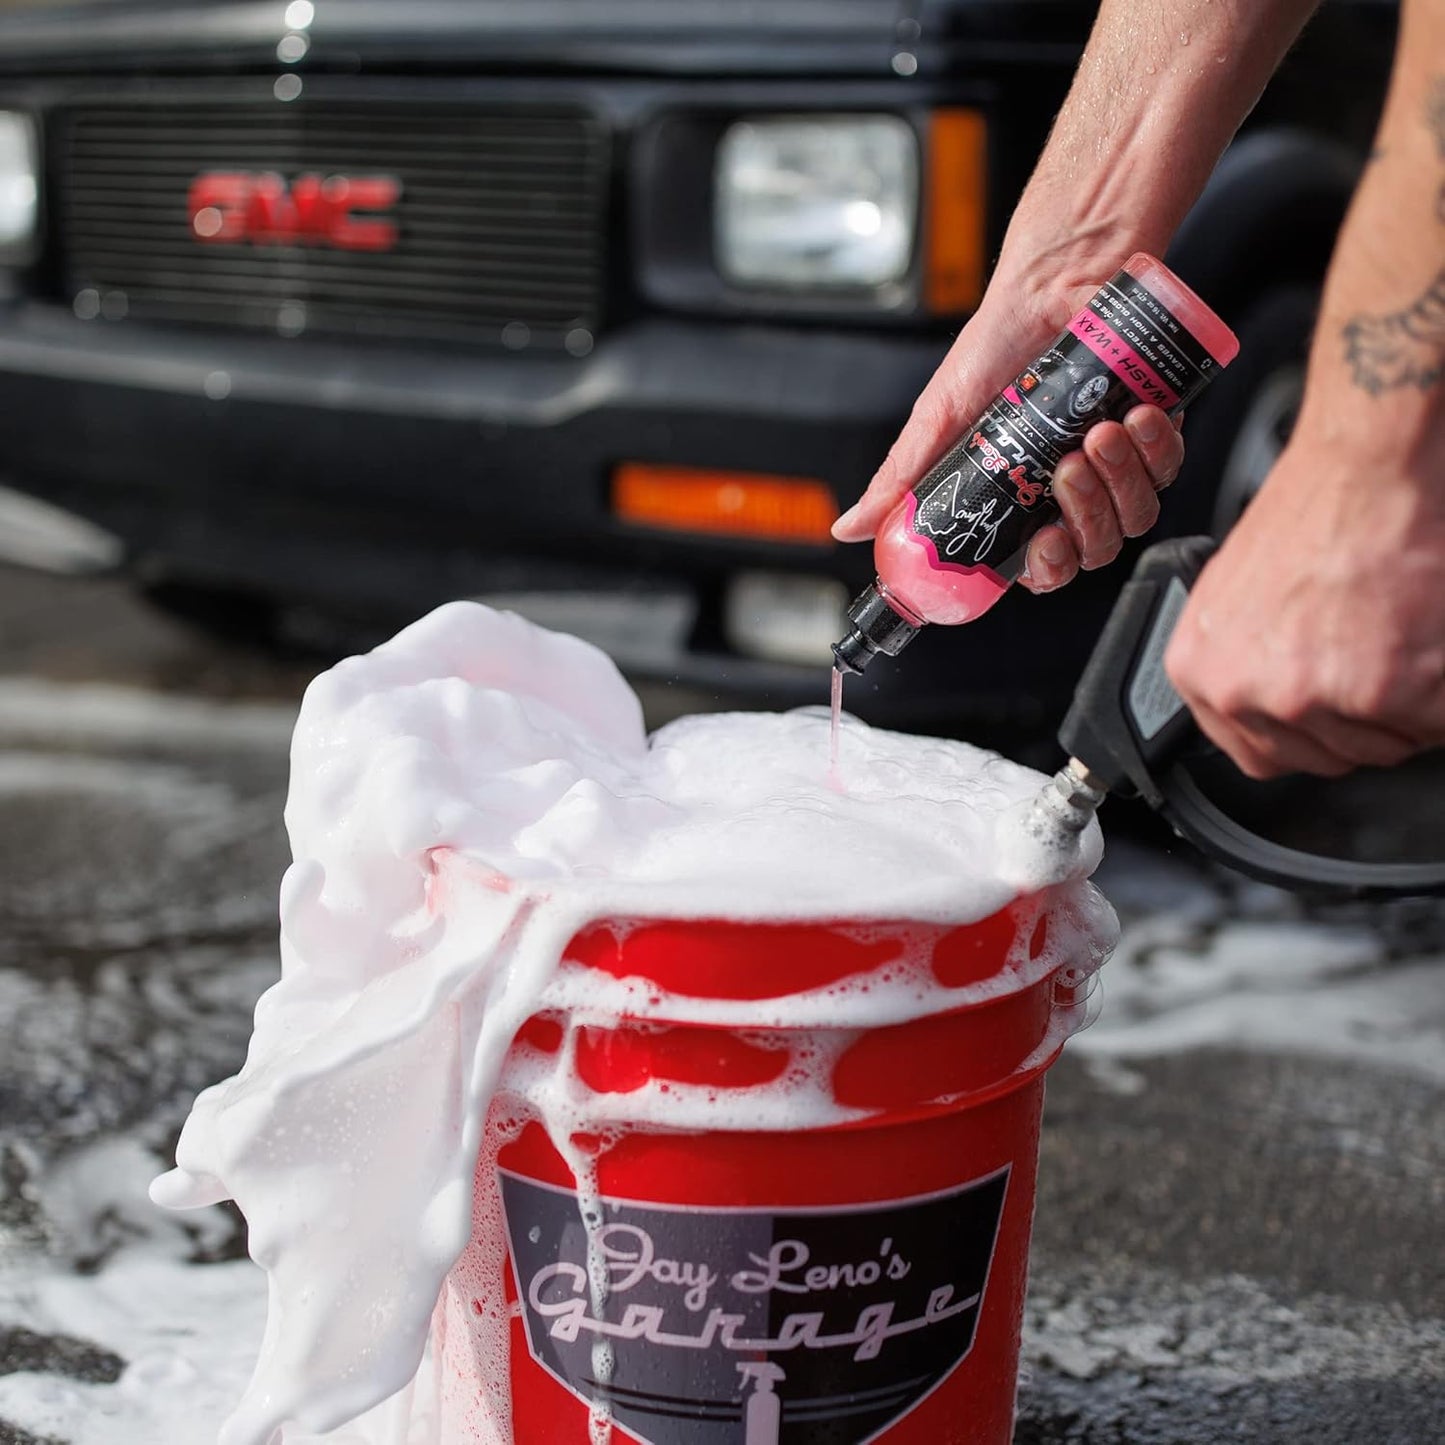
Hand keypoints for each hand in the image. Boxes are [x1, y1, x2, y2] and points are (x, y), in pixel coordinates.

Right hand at [830, 277, 1184, 590]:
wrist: (1055, 281)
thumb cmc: (997, 346)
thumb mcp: (939, 419)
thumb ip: (900, 479)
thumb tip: (849, 530)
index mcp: (1021, 503)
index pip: (1043, 567)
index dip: (1048, 571)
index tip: (1042, 547)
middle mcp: (1071, 492)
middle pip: (1093, 548)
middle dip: (1085, 518)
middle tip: (1064, 469)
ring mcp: (1117, 466)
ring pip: (1134, 514)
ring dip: (1119, 480)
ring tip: (1097, 432)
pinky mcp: (1156, 434)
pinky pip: (1167, 466)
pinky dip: (1154, 448)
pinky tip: (1135, 416)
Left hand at [1164, 430, 1444, 777]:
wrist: (1369, 463)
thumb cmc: (1315, 512)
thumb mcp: (1236, 599)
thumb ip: (1248, 663)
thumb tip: (1276, 708)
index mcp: (1201, 672)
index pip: (1258, 754)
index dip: (1310, 733)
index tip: (1334, 710)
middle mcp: (1246, 692)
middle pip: (1327, 755)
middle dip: (1365, 717)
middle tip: (1381, 652)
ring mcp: (1309, 694)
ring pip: (1383, 744)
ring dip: (1408, 704)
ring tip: (1401, 634)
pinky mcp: (1379, 689)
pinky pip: (1430, 724)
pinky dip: (1443, 693)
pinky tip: (1428, 637)